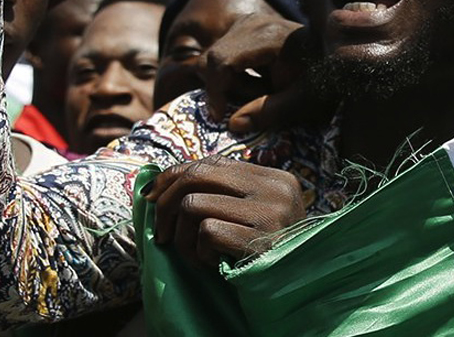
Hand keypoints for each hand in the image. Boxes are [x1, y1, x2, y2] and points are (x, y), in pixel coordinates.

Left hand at [144, 155, 303, 267]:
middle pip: (196, 176)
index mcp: (275, 178)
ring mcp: (272, 213)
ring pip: (192, 204)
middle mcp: (276, 189)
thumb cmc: (266, 255)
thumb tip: (161, 185)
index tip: (152, 197)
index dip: (173, 176)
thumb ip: (223, 194)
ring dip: (181, 237)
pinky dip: (199, 252)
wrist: (301, 291)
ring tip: (194, 255)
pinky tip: (213, 264)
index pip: (211, 163)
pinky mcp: (262, 240)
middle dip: (165, 204)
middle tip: (159, 232)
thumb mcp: (253, 215)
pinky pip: (206, 232)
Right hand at [198, 14, 327, 133]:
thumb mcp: (304, 101)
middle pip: (214, 57)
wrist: (341, 56)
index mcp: (268, 35)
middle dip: (227, 86)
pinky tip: (260, 80)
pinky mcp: (247, 27)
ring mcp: (249, 22)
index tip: (219, 116)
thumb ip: (270, 113)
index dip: (215, 89)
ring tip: (263, 90)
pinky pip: (223, 51)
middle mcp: (253, 22)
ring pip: (215, 55)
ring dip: (232, 81)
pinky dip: (234, 73)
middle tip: (256, 101)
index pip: (221, 60)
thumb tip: (232, 124)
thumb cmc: (328, 78)